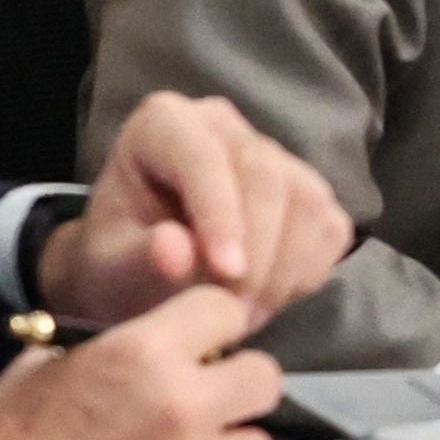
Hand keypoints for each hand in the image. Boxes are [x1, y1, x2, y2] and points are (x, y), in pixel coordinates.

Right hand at [0, 284, 284, 439]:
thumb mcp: (46, 368)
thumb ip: (111, 344)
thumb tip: (155, 338)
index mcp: (141, 351)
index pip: (227, 310)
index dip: (212, 325)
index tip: (198, 344)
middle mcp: (181, 401)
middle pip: (262, 376)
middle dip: (234, 385)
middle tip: (201, 402)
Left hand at [46, 91, 354, 329]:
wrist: (140, 276)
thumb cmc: (116, 264)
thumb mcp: (111, 267)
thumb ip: (140, 257)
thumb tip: (176, 249)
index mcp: (163, 125)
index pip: (203, 158)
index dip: (220, 215)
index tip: (226, 274)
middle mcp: (223, 126)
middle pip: (265, 174)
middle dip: (257, 250)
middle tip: (235, 313)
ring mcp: (274, 153)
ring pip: (306, 200)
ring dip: (284, 268)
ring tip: (246, 314)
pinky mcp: (308, 190)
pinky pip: (329, 226)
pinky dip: (306, 271)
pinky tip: (268, 297)